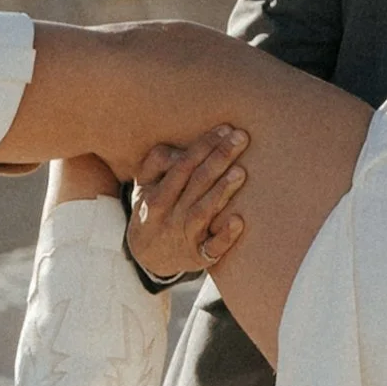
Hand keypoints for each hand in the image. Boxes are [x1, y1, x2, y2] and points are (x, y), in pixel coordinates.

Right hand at [125, 126, 247, 282]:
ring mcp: (184, 237)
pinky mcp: (198, 257)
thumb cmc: (155, 208)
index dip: (204, 146)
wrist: (148, 256)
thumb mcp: (145, 185)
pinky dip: (225, 237)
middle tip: (241, 138)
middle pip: (196, 183)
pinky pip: (211, 248)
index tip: (226, 129)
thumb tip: (182, 148)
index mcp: (155, 195)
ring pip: (203, 211)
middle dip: (218, 159)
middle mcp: (169, 215)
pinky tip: (238, 222)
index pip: (182, 166)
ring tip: (241, 171)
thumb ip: (158, 161)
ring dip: (221, 191)